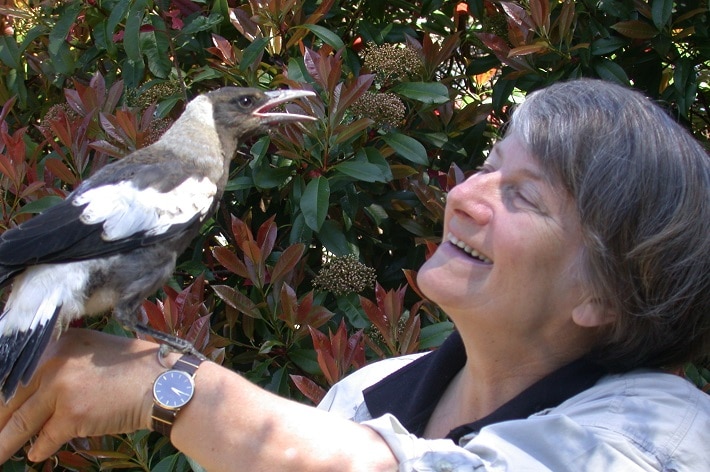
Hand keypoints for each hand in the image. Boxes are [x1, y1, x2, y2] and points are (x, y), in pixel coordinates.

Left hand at [0, 329, 172, 462]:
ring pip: (19, 423)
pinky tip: (35, 455)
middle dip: (0, 420)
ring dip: (4, 443)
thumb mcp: (91, 352)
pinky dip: (39, 450)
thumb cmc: (134, 367)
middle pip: (10, 398)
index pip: (15, 372)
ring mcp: (61, 388)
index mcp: (57, 343)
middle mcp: (54, 361)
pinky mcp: (72, 414)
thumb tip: (35, 390)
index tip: (0, 409)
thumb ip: (62, 363)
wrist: (162, 382)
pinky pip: (45, 439)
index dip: (3, 396)